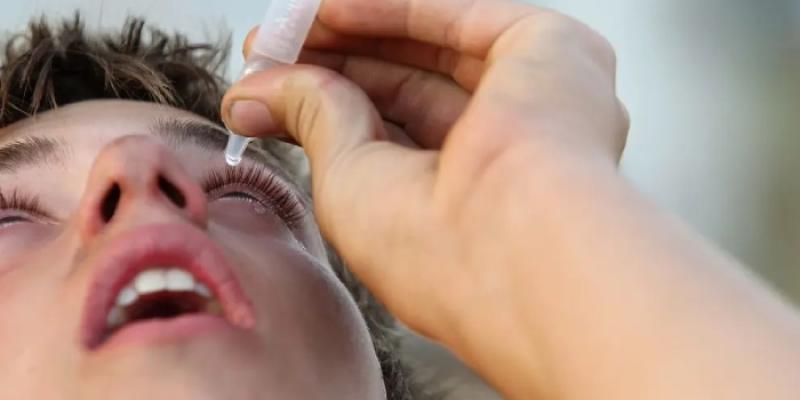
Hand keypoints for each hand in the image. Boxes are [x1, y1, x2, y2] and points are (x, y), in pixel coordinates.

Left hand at [222, 0, 626, 396]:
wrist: (513, 247)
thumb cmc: (438, 252)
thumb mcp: (349, 183)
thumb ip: (315, 121)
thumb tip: (260, 93)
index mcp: (473, 198)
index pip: (393, 133)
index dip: (329, 105)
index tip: (268, 88)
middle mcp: (514, 150)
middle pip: (412, 84)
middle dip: (337, 64)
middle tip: (270, 50)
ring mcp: (538, 99)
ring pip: (434, 46)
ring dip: (358, 32)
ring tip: (290, 26)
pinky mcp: (554, 54)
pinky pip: (459, 19)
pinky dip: (390, 11)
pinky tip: (330, 10)